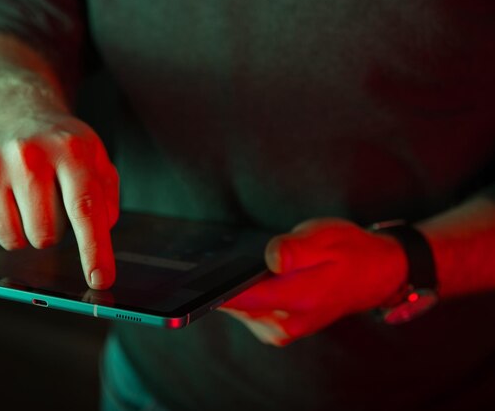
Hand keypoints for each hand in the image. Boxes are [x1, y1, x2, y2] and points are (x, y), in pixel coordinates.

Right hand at [0, 112, 118, 288]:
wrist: (14, 112)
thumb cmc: (61, 146)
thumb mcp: (96, 160)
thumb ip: (107, 197)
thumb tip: (100, 233)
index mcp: (70, 150)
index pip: (84, 209)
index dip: (93, 250)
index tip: (100, 280)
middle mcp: (28, 153)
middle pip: (45, 234)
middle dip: (53, 232)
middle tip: (50, 206)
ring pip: (11, 239)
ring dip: (24, 233)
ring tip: (27, 203)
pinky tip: (1, 202)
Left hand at [221, 218, 406, 345]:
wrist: (375, 274)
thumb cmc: (350, 253)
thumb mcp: (325, 238)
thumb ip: (296, 250)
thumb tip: (271, 259)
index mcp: (299, 300)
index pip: (243, 298)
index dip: (214, 287)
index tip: (193, 277)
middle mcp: (286, 323)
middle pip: (236, 304)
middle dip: (224, 281)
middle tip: (218, 256)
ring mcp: (281, 330)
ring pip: (240, 308)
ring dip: (235, 287)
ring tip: (242, 262)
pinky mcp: (277, 329)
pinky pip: (248, 311)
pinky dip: (244, 294)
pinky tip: (250, 276)